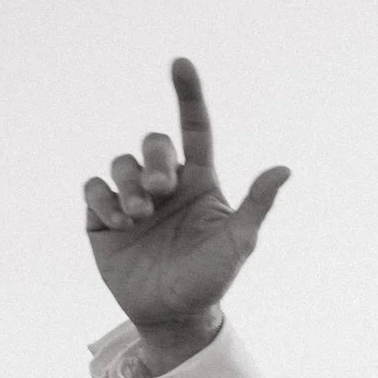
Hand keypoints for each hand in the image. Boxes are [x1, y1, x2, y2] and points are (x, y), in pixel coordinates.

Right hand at [83, 59, 290, 368]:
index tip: (181, 63)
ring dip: (128, 185)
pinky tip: (117, 223)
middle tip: (160, 191)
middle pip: (152, 143)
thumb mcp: (238, 244)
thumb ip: (256, 205)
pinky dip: (103, 200)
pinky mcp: (102, 217)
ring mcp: (132, 199)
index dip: (188, 95)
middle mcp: (164, 184)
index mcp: (199, 182)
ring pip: (120, 163)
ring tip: (139, 216)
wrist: (172, 314)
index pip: (194, 128)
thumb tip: (284, 169)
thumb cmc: (211, 280)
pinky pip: (93, 188)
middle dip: (154, 160)